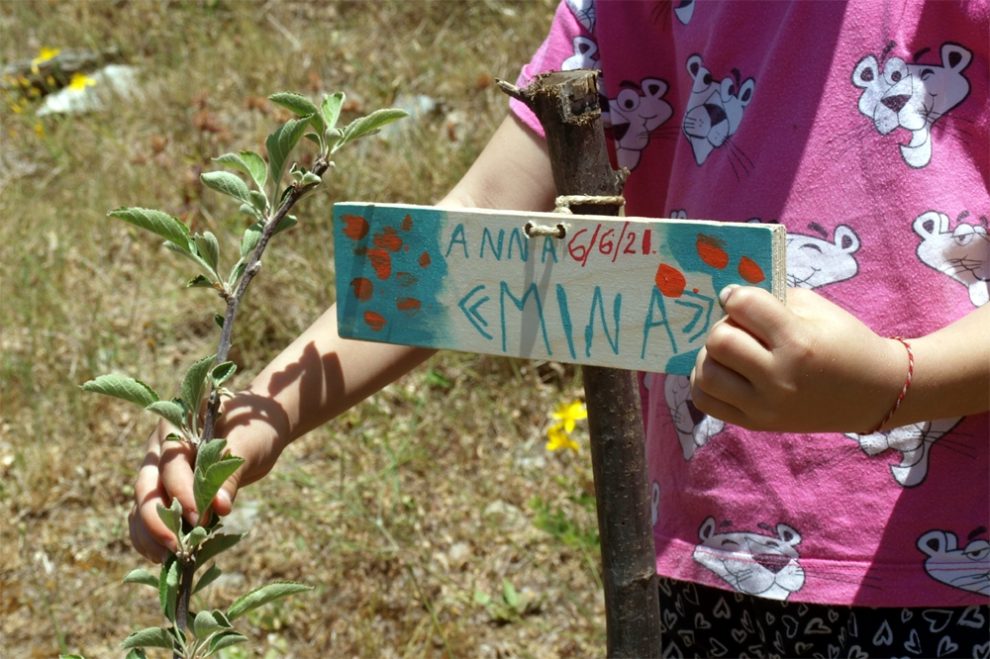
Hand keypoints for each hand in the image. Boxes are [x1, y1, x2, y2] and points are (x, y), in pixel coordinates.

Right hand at [128, 392, 287, 562]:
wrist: (257, 430)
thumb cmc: (254, 429)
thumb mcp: (248, 445)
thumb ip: (230, 473)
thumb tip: (219, 507)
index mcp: (175, 426)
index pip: (171, 463)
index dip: (182, 492)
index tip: (200, 518)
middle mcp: (159, 449)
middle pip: (147, 486)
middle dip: (157, 519)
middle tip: (176, 546)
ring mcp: (158, 471)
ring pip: (143, 505)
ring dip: (149, 533)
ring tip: (165, 558)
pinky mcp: (166, 491)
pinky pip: (151, 515)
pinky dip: (153, 536)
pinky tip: (162, 556)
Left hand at [690, 286, 905, 432]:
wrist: (874, 392)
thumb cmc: (844, 342)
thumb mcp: (816, 309)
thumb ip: (770, 300)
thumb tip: (727, 298)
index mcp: (797, 341)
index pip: (743, 306)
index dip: (736, 297)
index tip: (742, 301)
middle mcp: (778, 377)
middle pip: (718, 341)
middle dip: (723, 326)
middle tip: (739, 329)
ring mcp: (765, 406)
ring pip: (706, 375)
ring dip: (710, 356)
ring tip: (729, 353)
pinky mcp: (756, 424)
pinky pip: (706, 403)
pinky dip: (704, 383)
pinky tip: (721, 372)